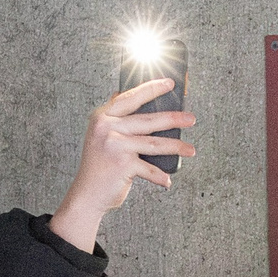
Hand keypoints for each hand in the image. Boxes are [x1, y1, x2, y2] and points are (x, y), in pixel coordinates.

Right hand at [49, 80, 198, 250]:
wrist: (86, 193)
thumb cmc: (99, 165)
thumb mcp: (100, 135)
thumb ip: (113, 117)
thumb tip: (125, 95)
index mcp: (102, 117)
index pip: (130, 98)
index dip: (151, 89)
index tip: (170, 83)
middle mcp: (107, 128)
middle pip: (147, 120)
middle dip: (173, 119)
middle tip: (191, 118)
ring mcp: (115, 145)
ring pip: (154, 143)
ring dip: (176, 147)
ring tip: (191, 149)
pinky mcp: (123, 165)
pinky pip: (150, 169)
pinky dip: (160, 177)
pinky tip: (167, 181)